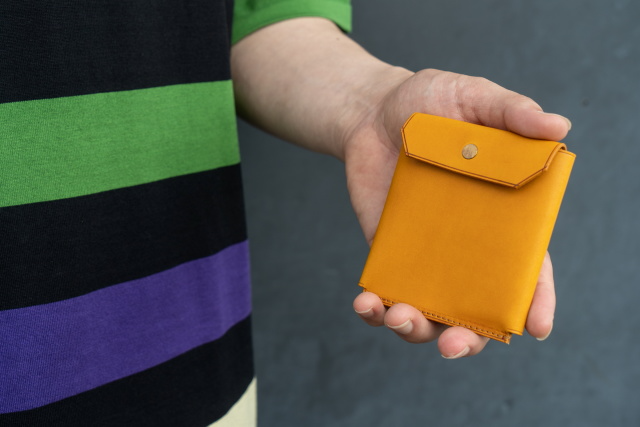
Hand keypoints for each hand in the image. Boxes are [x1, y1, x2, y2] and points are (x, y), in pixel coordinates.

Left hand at [346, 69, 570, 357]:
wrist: (371, 111)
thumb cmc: (429, 102)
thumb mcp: (472, 97)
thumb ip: (512, 112)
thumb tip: (558, 126)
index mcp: (499, 216)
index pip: (525, 267)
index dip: (535, 299)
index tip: (535, 327)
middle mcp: (466, 245)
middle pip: (477, 305)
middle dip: (469, 337)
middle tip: (452, 345)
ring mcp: (426, 253)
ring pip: (430, 310)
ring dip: (417, 329)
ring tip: (398, 315)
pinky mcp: (389, 253)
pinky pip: (386, 293)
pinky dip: (376, 310)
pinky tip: (367, 304)